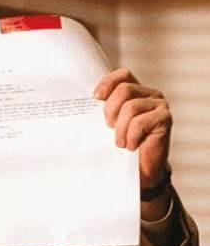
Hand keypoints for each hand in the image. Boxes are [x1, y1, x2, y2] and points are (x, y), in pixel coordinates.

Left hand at [94, 68, 170, 188]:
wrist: (141, 171)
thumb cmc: (123, 146)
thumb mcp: (109, 125)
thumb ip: (103, 109)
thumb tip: (81, 101)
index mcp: (136, 91)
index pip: (123, 75)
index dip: (108, 82)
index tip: (96, 98)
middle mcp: (150, 94)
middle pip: (124, 89)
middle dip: (111, 109)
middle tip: (109, 127)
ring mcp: (159, 105)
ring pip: (131, 107)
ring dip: (121, 128)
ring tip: (120, 142)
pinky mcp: (165, 119)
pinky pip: (141, 122)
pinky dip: (131, 136)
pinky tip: (132, 146)